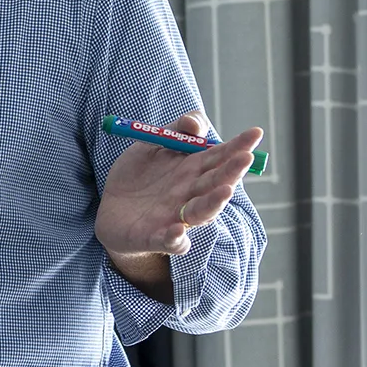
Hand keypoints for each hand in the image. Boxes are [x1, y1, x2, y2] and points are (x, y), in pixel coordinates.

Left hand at [95, 111, 261, 260]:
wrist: (110, 208)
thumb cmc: (140, 175)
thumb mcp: (154, 144)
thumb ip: (177, 130)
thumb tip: (196, 125)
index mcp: (191, 171)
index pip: (220, 157)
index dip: (238, 146)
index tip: (257, 132)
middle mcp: (189, 195)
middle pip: (215, 184)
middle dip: (231, 172)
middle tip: (245, 158)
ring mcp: (174, 217)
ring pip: (200, 213)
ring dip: (214, 203)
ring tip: (226, 191)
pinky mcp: (154, 238)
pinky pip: (169, 241)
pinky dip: (176, 238)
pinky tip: (177, 230)